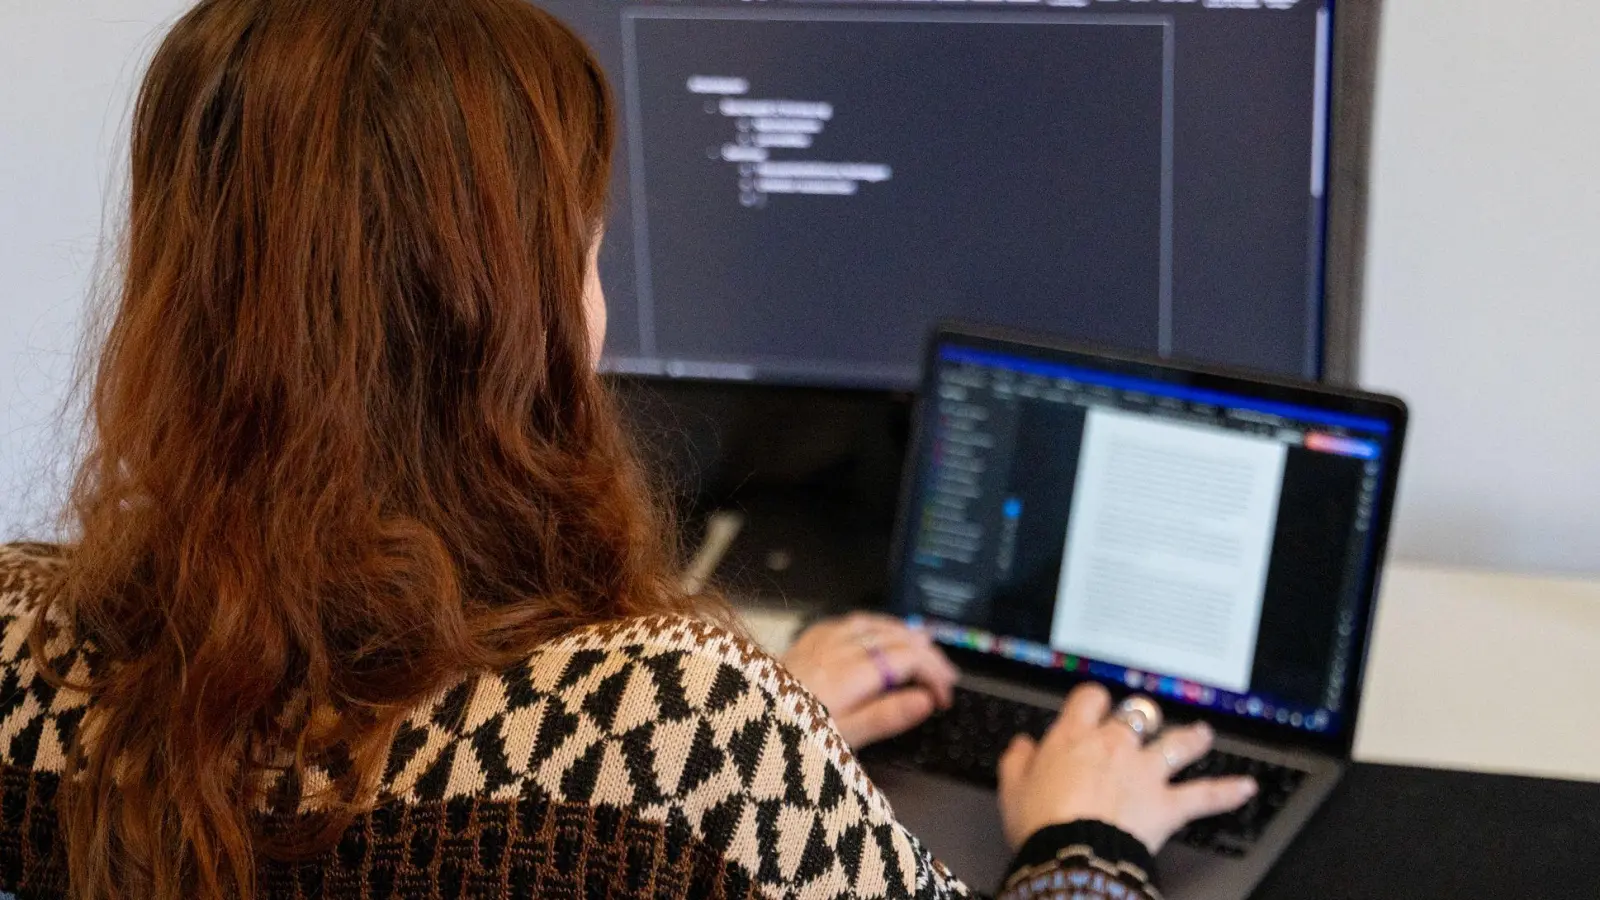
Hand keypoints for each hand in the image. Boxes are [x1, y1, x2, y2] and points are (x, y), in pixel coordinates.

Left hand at [781, 612, 959, 747]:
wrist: (737, 723)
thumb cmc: (787, 735)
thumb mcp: (842, 737)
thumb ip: (886, 716)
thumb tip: (925, 700)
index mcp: (850, 674)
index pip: (908, 659)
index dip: (933, 673)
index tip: (945, 696)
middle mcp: (837, 649)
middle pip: (896, 638)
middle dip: (927, 654)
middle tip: (946, 675)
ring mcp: (820, 640)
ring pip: (875, 623)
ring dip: (905, 634)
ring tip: (924, 648)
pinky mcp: (806, 640)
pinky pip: (850, 622)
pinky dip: (876, 626)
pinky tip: (879, 635)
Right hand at [997, 683, 1257, 853]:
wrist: (1073, 854)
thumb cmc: (1041, 823)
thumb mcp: (1013, 789)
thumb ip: (1018, 761)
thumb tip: (1022, 745)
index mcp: (1074, 738)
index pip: (1091, 699)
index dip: (1094, 699)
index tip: (1094, 704)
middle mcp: (1115, 746)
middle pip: (1137, 714)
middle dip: (1142, 714)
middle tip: (1144, 717)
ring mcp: (1145, 773)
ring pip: (1177, 744)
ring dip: (1192, 738)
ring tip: (1202, 734)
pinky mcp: (1167, 804)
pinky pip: (1205, 795)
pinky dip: (1228, 792)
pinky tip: (1246, 787)